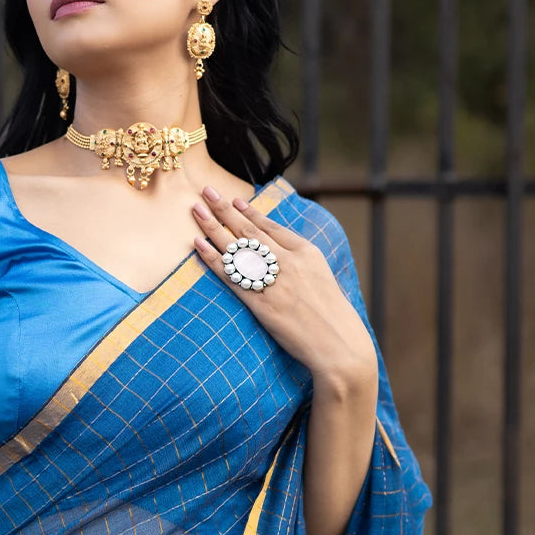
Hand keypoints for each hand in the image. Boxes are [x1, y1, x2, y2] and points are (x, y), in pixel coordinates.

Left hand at [192, 185, 376, 382]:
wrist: (338, 344)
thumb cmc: (333, 316)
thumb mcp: (323, 278)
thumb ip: (302, 263)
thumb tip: (282, 254)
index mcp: (306, 252)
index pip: (271, 227)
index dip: (250, 212)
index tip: (235, 200)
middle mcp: (288, 261)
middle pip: (249, 230)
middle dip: (225, 208)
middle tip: (207, 190)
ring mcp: (273, 280)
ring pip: (236, 247)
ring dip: (213, 226)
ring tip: (196, 209)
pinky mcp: (260, 302)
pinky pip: (230, 275)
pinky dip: (212, 258)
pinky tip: (198, 244)